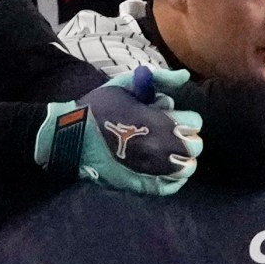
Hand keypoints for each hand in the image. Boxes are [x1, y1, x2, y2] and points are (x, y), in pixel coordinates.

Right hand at [35, 65, 203, 196]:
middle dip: (186, 138)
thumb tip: (186, 76)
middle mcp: (159, 147)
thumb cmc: (98, 107)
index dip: (186, 118)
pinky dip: (173, 179)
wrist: (70, 137)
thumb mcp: (126, 83)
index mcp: (157, 121)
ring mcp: (150, 169)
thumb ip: (160, 78)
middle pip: (194, 146)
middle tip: (172, 135)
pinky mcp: (141, 185)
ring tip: (168, 153)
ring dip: (181, 159)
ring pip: (186, 168)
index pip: (194, 123)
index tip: (173, 117)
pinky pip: (170, 187)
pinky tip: (165, 169)